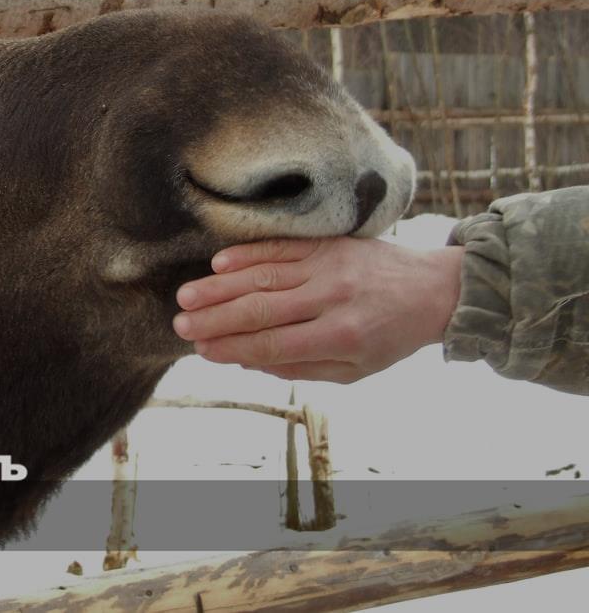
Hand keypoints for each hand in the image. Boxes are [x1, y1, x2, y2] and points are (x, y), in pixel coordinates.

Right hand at [173, 237, 463, 382]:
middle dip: (215, 319)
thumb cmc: (390, 337)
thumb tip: (246, 360)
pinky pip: (280, 248)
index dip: (232, 348)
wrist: (434, 289)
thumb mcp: (353, 370)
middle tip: (181, 325)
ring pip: (262, 276)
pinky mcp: (327, 243)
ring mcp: (328, 266)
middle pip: (260, 309)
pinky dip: (247, 255)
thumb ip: (299, 367)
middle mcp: (332, 298)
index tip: (202, 351)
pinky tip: (218, 265)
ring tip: (186, 297)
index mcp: (341, 336)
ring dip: (219, 288)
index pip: (273, 344)